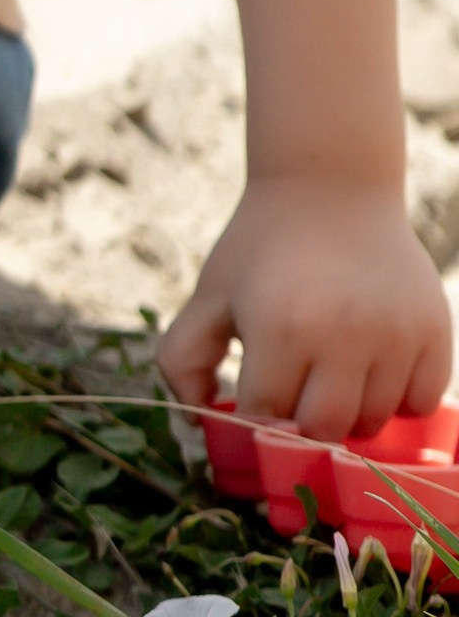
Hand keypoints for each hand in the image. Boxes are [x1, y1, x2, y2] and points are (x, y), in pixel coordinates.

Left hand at [157, 175, 452, 436]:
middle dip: (303, 423)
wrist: (331, 187)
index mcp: (280, 328)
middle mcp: (344, 335)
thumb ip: (183, 360)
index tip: (258, 391)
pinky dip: (399, 400)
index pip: (267, 416)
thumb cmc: (263, 247)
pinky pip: (422, 402)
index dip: (257, 411)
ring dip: (350, 413)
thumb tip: (201, 420)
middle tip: (297, 390)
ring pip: (374, 421)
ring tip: (333, 374)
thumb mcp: (209, 294)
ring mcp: (396, 334)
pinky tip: (374, 368)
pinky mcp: (434, 329)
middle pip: (325, 429)